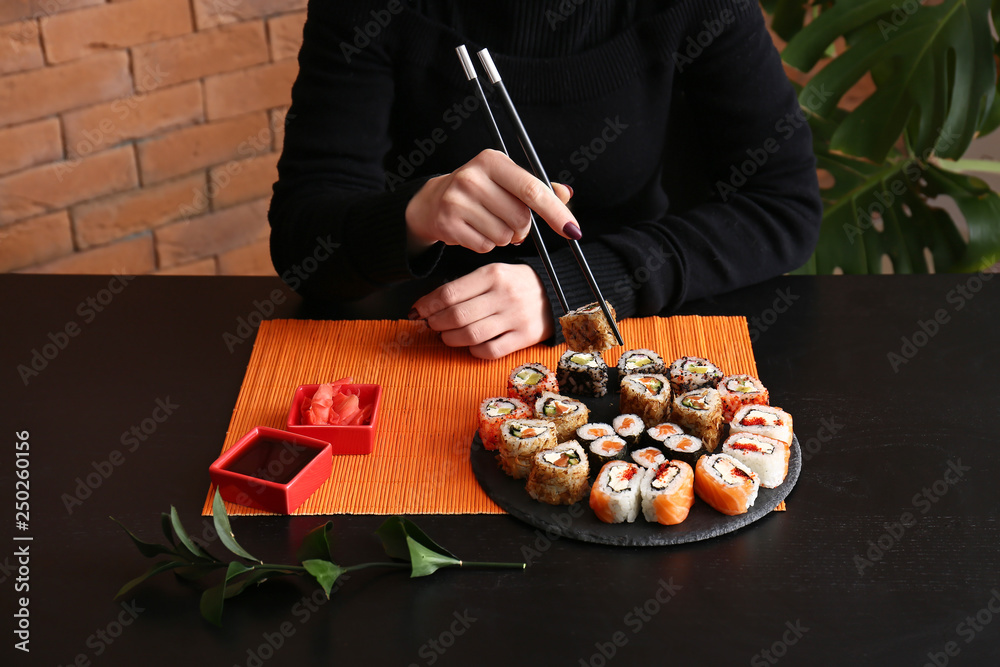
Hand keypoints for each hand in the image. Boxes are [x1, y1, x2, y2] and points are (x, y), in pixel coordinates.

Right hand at [405, 149, 576, 254]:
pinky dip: (486, 245)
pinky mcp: (448, 223)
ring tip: (488, 224)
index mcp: (492, 160)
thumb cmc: (479, 191)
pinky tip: (475, 231)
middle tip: (510, 222)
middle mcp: (473, 176)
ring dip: (504, 237)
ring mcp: (457, 200)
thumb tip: (566, 194)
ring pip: (504, 236)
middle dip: (522, 228)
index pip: (531, 189)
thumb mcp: (506, 181)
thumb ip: (537, 187)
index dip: (555, 212)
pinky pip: (485, 247)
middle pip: (520, 217)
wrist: (432, 202)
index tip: (573, 230)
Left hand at [410, 263, 553, 358]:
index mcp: (493, 274)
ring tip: (447, 336)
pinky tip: (470, 345)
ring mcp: (515, 317)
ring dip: (450, 339)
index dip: (427, 305)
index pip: (450, 293)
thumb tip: (431, 305)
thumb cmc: (517, 284)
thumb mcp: (494, 273)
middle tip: (431, 324)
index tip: (417, 311)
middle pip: (456, 316)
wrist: (556, 293)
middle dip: (436, 323)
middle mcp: (504, 295)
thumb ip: (467, 286)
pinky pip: (490, 350)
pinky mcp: (525, 337)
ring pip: (470, 335)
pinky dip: (473, 350)